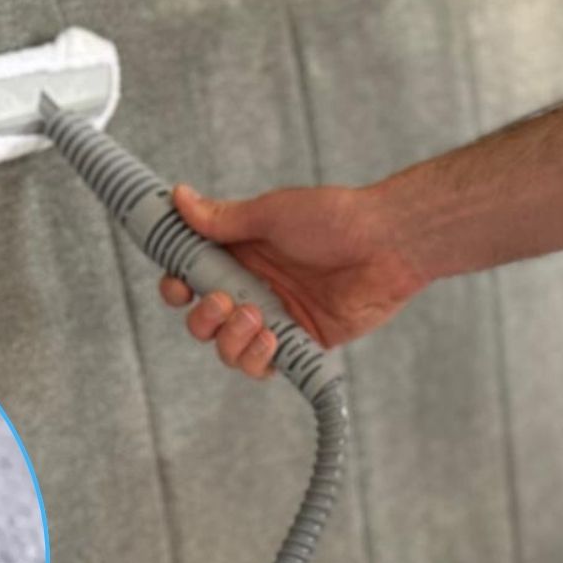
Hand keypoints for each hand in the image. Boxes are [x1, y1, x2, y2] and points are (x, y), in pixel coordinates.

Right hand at [157, 183, 427, 378]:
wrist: (386, 243)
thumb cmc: (333, 219)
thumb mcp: (270, 214)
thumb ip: (223, 218)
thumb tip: (178, 197)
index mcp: (241, 255)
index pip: (192, 278)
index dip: (176, 287)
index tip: (178, 285)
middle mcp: (254, 289)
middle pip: (204, 321)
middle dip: (203, 318)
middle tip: (223, 300)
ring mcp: (277, 318)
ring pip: (229, 349)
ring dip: (231, 339)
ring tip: (257, 317)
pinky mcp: (301, 343)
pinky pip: (265, 366)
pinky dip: (258, 360)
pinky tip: (272, 341)